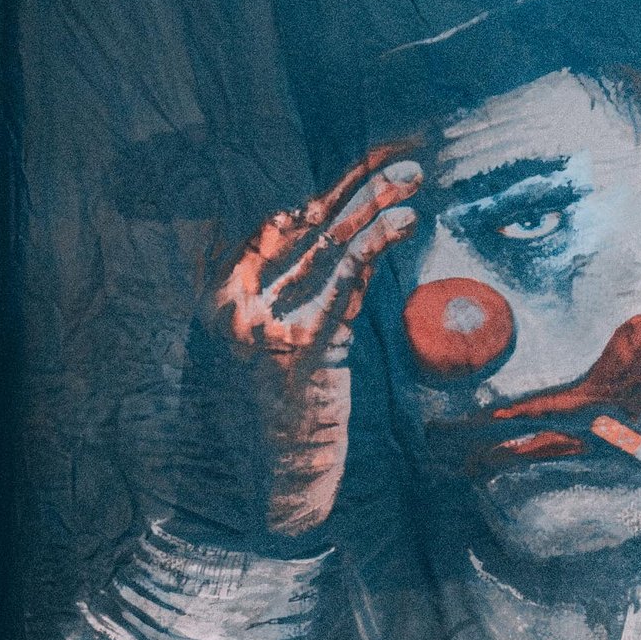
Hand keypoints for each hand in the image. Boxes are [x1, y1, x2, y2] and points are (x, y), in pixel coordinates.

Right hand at [190, 154, 419, 544]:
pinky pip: (345, 282)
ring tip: (414, 175)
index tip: (367, 169)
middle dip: (356, 184)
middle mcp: (239, 302)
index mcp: (226, 297)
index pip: (280, 228)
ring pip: (329, 244)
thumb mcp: (289, 347)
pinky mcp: (303, 347)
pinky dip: (377, 245)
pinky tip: (405, 220)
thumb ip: (307, 298)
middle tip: (399, 156)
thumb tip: (345, 249)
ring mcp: (266, 323)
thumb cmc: (281, 419)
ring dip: (375, 202)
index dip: (326, 194)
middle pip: (307, 226)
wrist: (274, 483)